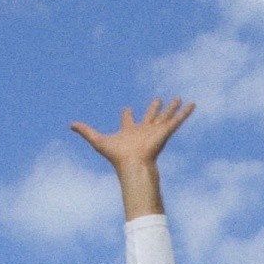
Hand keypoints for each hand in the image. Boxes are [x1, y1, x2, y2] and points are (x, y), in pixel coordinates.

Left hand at [70, 96, 195, 177]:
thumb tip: (70, 125)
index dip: (126, 115)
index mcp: (130, 131)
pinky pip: (178, 120)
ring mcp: (156, 131)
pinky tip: (193, 104)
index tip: (126, 109)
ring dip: (172, 107)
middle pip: (150, 116)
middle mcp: (144, 130)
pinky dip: (186, 112)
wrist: (133, 164)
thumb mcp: (98, 140)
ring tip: (179, 98)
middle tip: (157, 100)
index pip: (128, 120)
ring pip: (166, 116)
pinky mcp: (165, 132)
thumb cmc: (116, 156)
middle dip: (153, 108)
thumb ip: (86, 131)